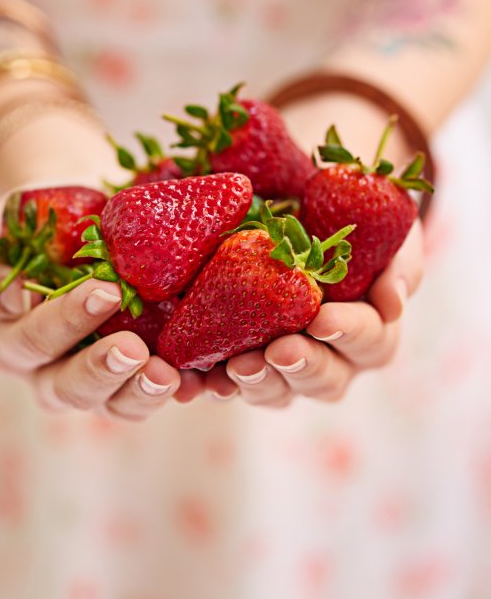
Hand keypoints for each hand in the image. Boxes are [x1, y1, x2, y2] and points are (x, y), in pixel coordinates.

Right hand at [0, 196, 181, 420]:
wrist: (91, 221)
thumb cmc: (44, 221)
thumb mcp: (7, 224)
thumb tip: (18, 299)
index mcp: (11, 334)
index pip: (28, 338)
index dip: (63, 320)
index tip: (104, 290)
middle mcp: (46, 369)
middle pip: (64, 387)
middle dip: (100, 367)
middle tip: (134, 346)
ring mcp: (91, 382)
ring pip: (107, 405)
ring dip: (136, 392)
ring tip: (166, 375)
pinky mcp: (130, 384)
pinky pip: (146, 400)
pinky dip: (173, 392)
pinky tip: (193, 381)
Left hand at [218, 219, 423, 406]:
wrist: (304, 207)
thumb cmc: (352, 226)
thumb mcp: (384, 231)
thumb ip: (398, 263)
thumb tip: (393, 303)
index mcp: (370, 331)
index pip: (370, 341)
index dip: (349, 332)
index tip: (323, 318)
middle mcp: (331, 358)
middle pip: (325, 380)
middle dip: (302, 366)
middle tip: (279, 351)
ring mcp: (285, 367)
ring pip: (278, 392)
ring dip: (259, 382)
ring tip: (237, 366)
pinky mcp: (244, 363)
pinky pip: (229, 386)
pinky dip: (214, 385)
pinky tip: (200, 381)